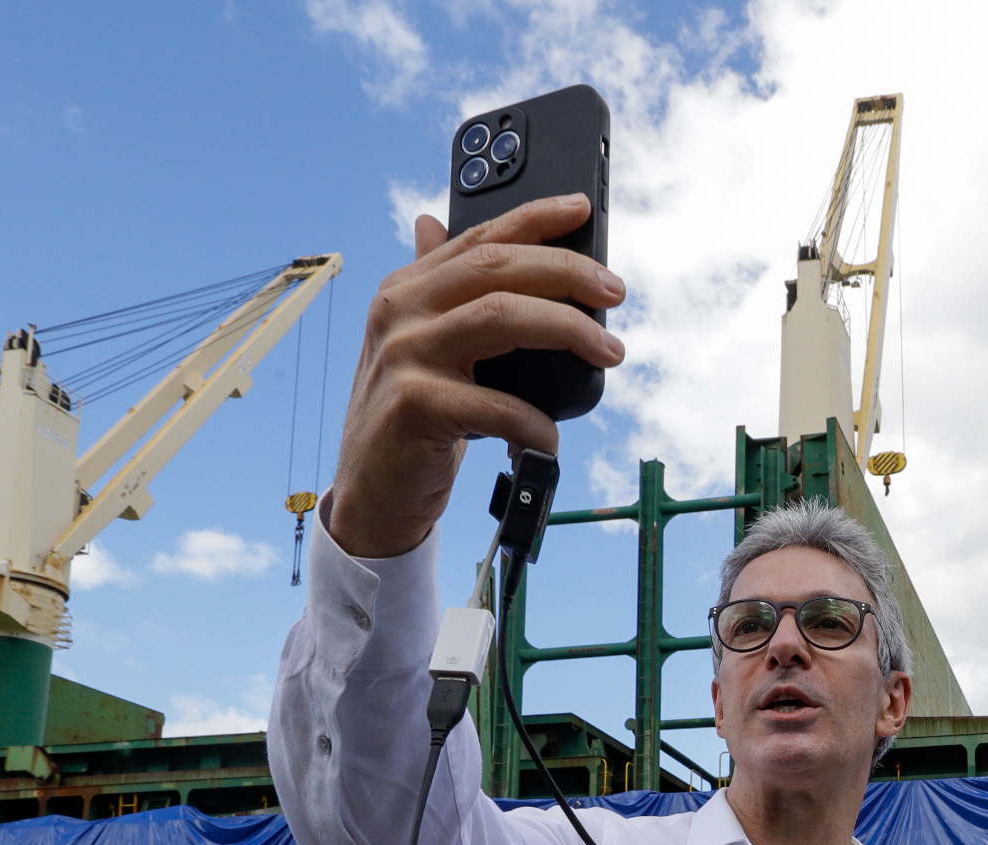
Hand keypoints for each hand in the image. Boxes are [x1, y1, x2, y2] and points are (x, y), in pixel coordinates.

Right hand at [327, 196, 625, 558]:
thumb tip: (434, 221)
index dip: (534, 217)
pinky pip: (497, 404)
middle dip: (566, 271)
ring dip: (569, 330)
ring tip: (609, 352)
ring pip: (502, 316)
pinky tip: (550, 439)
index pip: (478, 237)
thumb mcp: (419, 343)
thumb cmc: (412, 417)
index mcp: (408, 288)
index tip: (582, 208)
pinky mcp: (414, 406)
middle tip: (615, 291)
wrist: (373, 492)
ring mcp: (405, 355)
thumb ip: (435, 288)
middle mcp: (401, 310)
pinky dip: (536, 423)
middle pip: (497, 266)